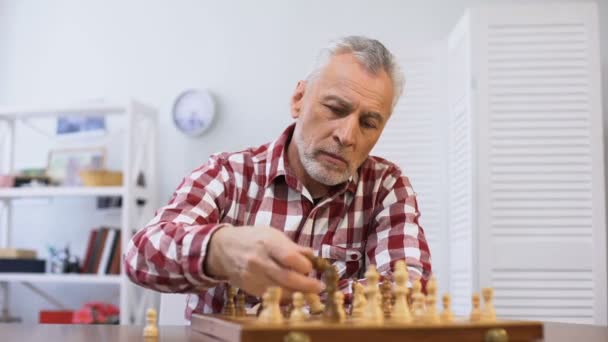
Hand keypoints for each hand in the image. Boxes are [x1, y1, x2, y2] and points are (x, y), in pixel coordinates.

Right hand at [205, 225, 323, 297]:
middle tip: (319, 288)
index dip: (304, 266)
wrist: (223, 248)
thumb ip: (293, 247)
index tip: (311, 268)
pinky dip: (285, 297)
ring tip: (309, 293)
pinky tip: (293, 294)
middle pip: (287, 277)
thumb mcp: (273, 234)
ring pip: (280, 290)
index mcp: (267, 243)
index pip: (289, 257)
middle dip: (307, 285)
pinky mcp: (249, 288)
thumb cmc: (252, 238)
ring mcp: (253, 276)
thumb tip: (312, 256)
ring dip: (298, 293)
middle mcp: (259, 261)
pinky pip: (271, 296)